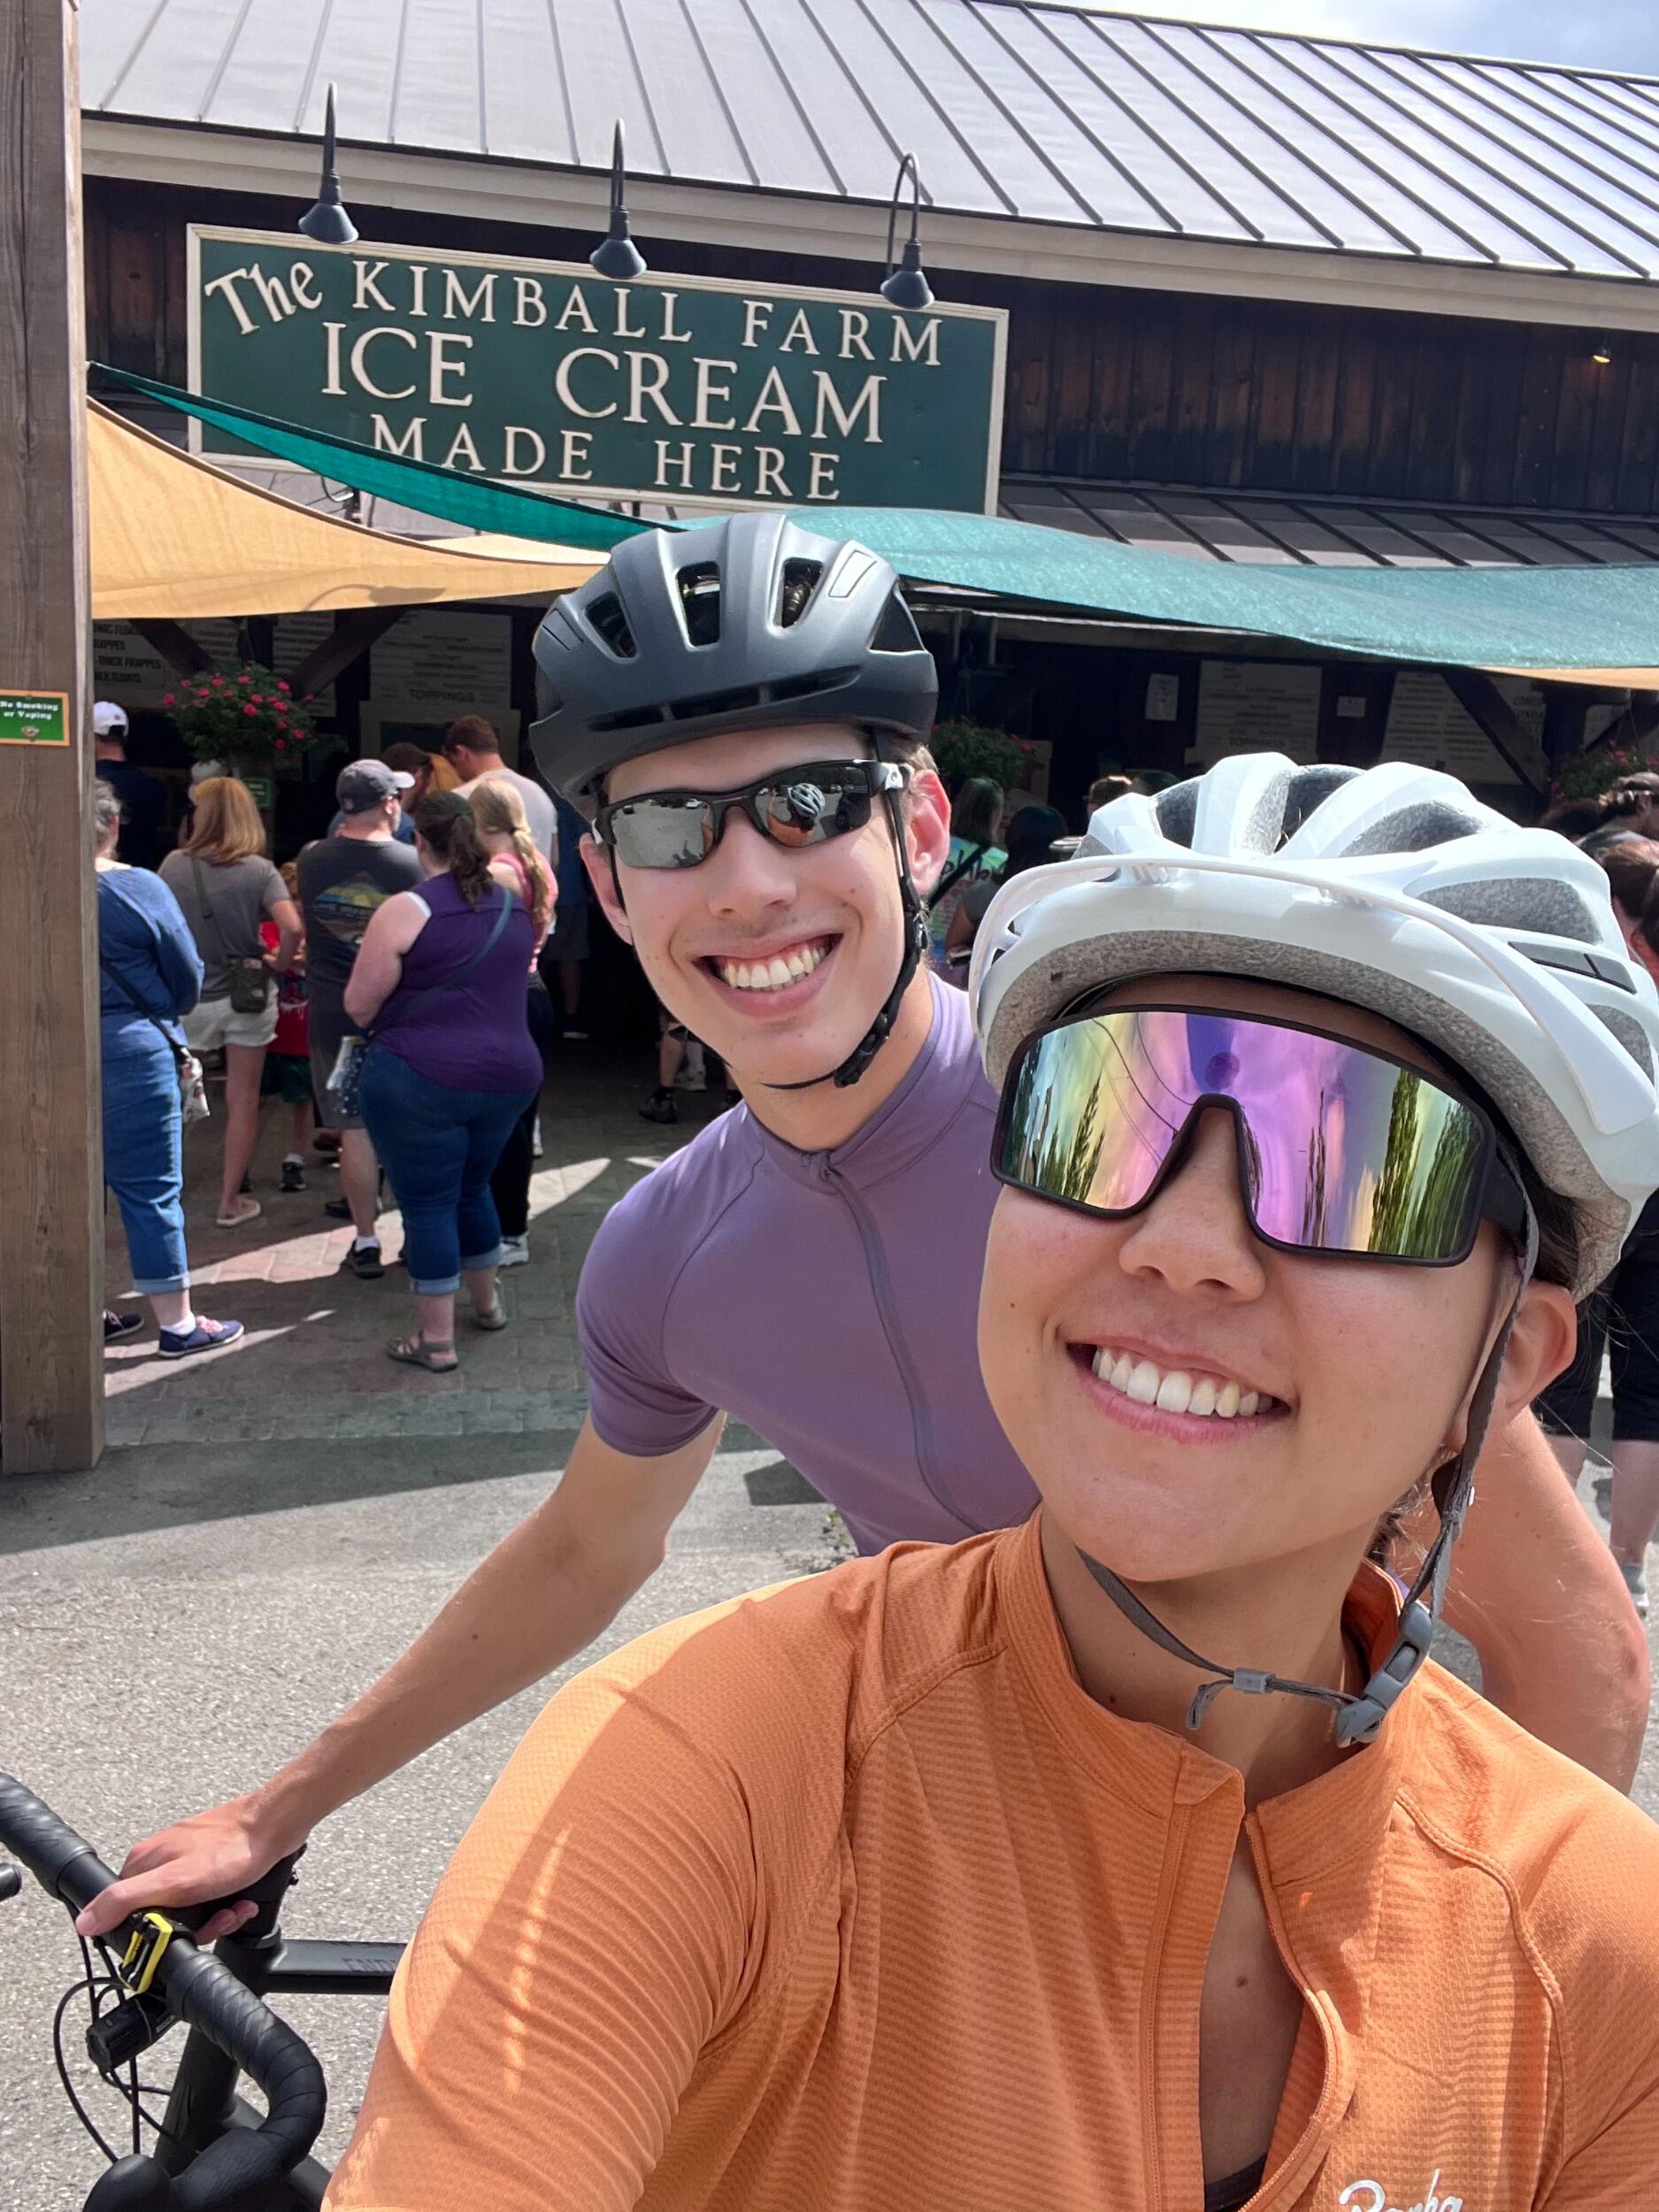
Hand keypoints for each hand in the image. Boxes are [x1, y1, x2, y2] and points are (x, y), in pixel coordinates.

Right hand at [74, 1792, 306, 1943]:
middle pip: (164, 1916)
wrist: (274, 1825)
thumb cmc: (229, 1848)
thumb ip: (126, 1900)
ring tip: (233, 1908)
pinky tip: (240, 1902)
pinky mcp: (209, 1864)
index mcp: (141, 1863)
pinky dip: (227, 1905)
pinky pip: (210, 1898)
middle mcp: (160, 1859)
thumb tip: (85, 1921)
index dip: (156, 1933)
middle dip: (195, 1927)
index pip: (128, 1914)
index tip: (180, 1933)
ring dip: (215, 1917)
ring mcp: (186, 1860)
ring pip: (191, 1911)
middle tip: (216, 1919)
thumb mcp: (173, 1883)